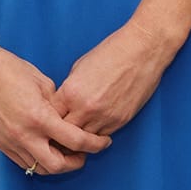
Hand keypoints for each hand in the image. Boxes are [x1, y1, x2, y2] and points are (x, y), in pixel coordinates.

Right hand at [0, 26, 112, 174]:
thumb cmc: (11, 69)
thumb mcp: (44, 83)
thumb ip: (59, 105)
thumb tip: (72, 117)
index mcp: (39, 117)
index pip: (75, 141)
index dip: (94, 145)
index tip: (103, 142)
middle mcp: (24, 134)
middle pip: (57, 165)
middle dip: (76, 163)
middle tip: (85, 154)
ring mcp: (9, 141)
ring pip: (38, 168)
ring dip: (56, 165)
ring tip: (67, 153)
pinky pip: (22, 162)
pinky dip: (38, 160)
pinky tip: (46, 149)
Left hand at [54, 21, 177, 137]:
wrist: (143, 50)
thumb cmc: (112, 52)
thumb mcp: (79, 68)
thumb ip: (69, 90)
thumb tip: (64, 104)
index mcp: (70, 92)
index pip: (49, 117)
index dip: (47, 120)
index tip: (49, 121)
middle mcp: (85, 108)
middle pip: (64, 133)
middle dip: (61, 133)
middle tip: (59, 134)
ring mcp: (104, 116)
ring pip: (83, 140)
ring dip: (79, 137)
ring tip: (76, 135)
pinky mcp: (120, 120)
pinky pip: (102, 136)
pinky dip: (96, 135)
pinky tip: (94, 129)